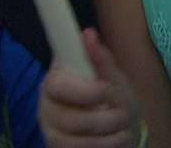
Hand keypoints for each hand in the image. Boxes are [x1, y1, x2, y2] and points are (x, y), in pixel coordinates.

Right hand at [40, 28, 143, 147]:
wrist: (117, 126)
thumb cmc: (110, 97)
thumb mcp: (111, 77)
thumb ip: (101, 59)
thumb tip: (88, 33)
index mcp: (55, 82)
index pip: (57, 86)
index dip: (85, 91)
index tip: (108, 90)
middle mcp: (46, 107)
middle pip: (69, 119)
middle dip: (105, 118)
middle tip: (122, 113)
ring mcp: (51, 132)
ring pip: (77, 141)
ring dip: (109, 136)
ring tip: (123, 128)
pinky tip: (116, 140)